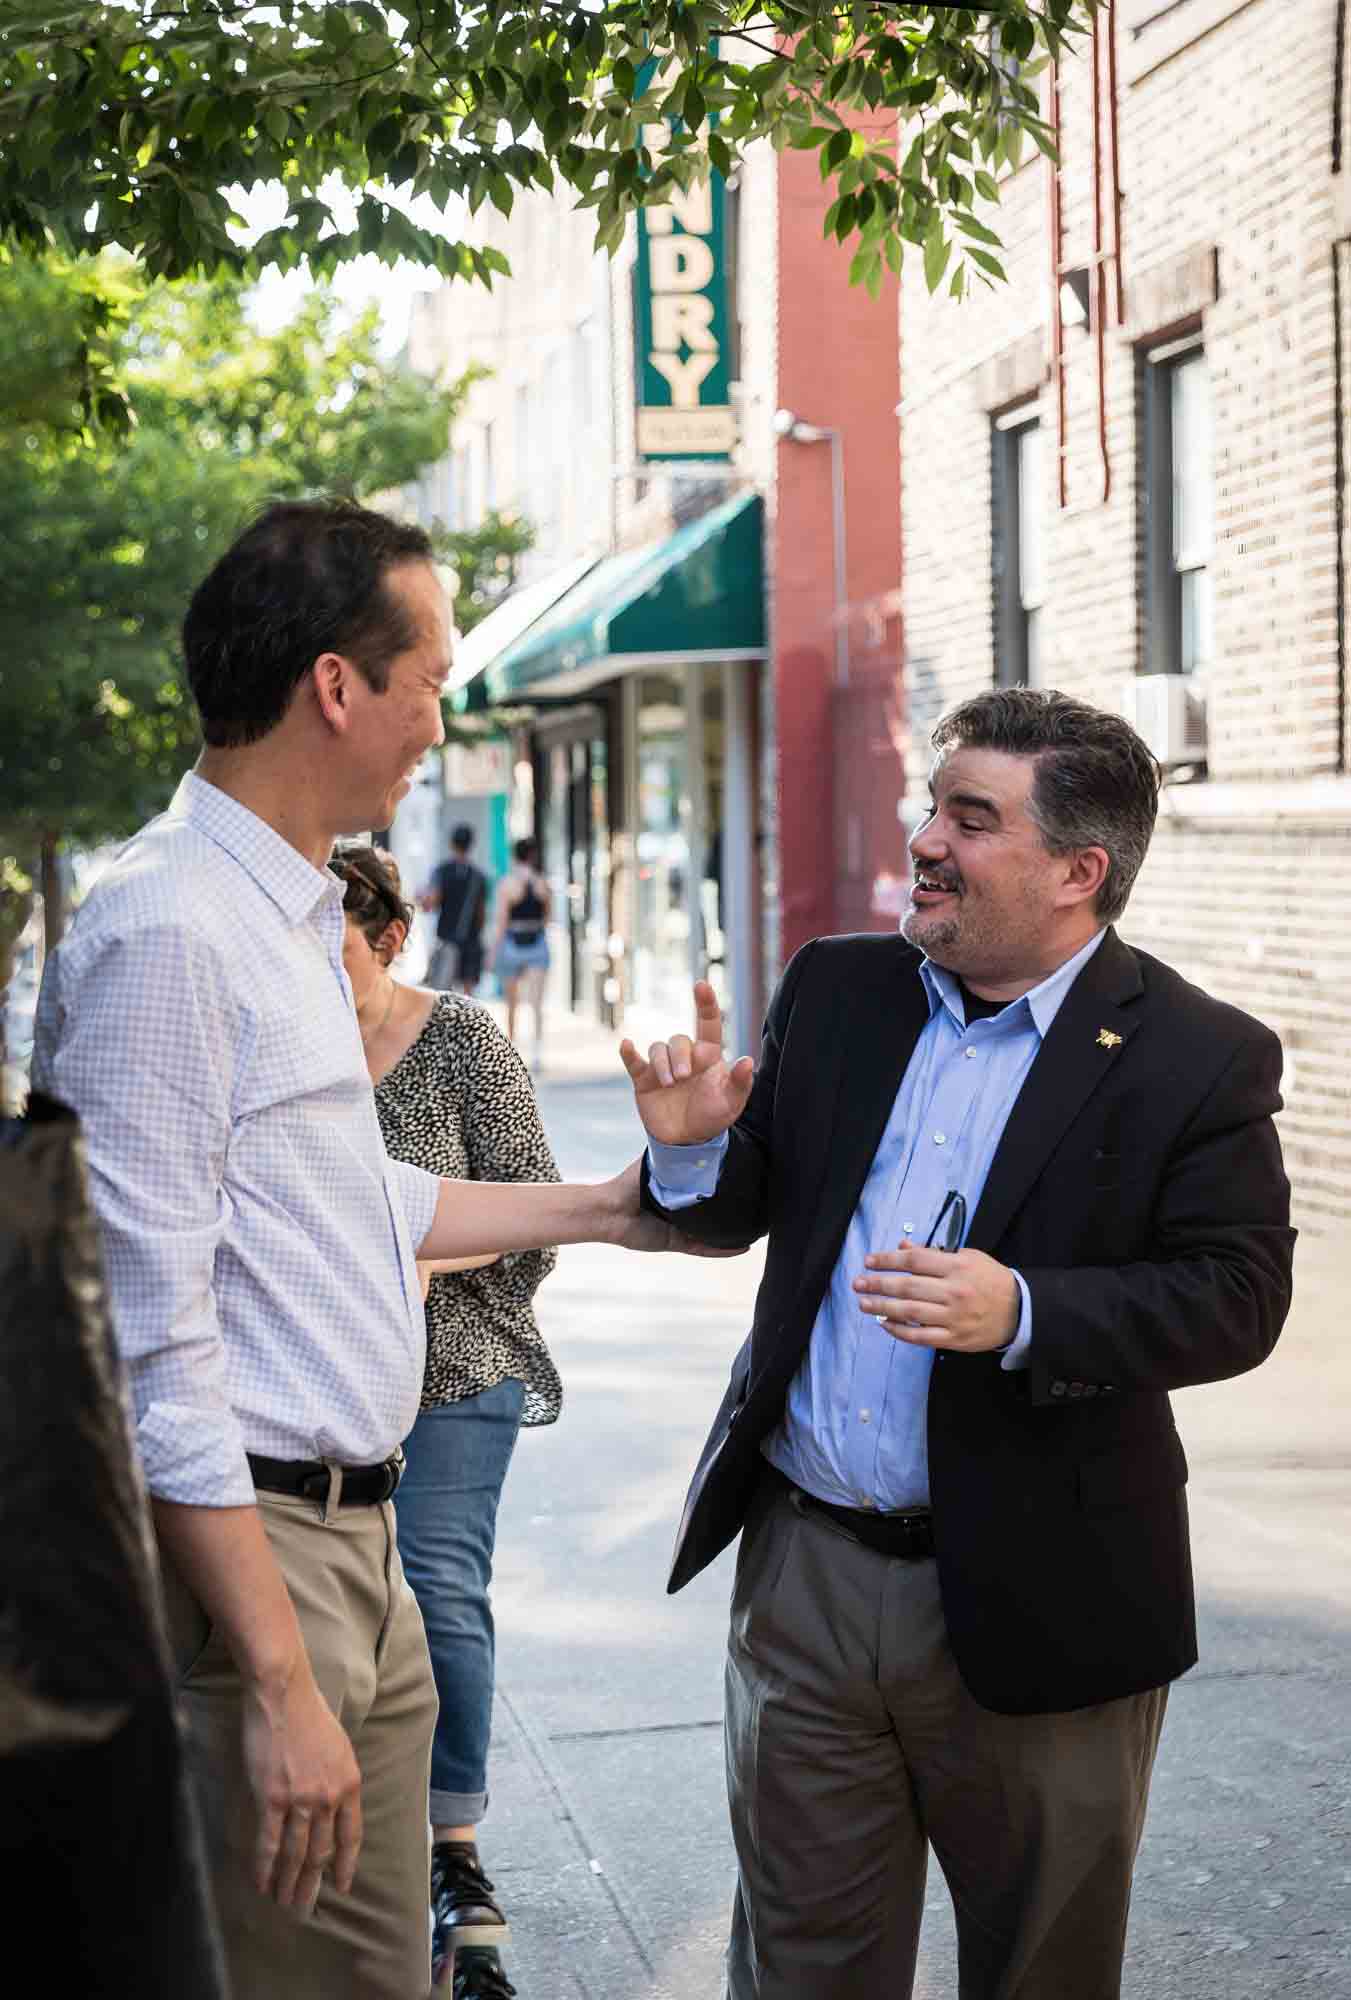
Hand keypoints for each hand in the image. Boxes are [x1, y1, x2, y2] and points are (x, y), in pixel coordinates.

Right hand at [242, 1660, 362, 1911]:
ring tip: (283, 1904)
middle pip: (321, 1852)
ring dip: (288, 1884)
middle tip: (304, 1909)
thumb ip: (338, 1780)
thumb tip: (333, 1806)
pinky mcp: (272, 1798)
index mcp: (350, 1784)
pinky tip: (261, 1884)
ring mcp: (301, 1800)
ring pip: (296, 1854)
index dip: (345, 1865)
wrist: (284, 1695)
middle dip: (312, 1884)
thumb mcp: (339, 1747)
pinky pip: (269, 1843)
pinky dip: (264, 1867)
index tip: (341, 1887)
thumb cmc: (309, 1714)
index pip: (350, 1836)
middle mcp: (329, 1797)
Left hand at [604, 1157, 748, 1257]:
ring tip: (759, 1228)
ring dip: (734, 1231)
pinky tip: (744, 1247)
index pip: (709, 1184)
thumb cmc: (631, 1183)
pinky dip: (724, 1249)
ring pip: (714, 1230)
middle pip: (714, 1209)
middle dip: (735, 1207)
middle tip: (762, 1203)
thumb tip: (703, 1133)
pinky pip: (705, 1247)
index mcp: (680, 1187)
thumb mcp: (660, 1163)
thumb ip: (680, 1155)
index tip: (750, 1175)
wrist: (612, 1210)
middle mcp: (684, 1207)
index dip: (727, 1181)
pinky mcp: (679, 1243)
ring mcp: (682, 1226)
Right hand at [620, 979, 754, 1146]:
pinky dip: (628, 1052)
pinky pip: (634, 1061)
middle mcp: (685, 1057)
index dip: (706, 1003)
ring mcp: (663, 1067)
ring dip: (663, 1063)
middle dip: (679, 1057)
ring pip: (658, 1049)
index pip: (708, 1023)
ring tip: (670, 1084)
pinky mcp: (644, 1080)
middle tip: (683, 1079)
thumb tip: (748, 1060)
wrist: (687, 1141)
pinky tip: (626, 1045)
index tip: (701, 984)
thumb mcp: (732, 1103)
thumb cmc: (713, 1116)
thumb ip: (740, 1082)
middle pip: (679, 1040)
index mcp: (708, 1056)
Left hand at [853, 1244, 1019, 1351]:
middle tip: (858, 1283)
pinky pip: (920, 1336)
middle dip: (878, 1284)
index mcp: (957, 1266)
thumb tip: (903, 1247)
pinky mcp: (954, 1338)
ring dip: (882, 1307)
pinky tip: (885, 1323)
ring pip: (910, 1312)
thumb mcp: (968, 1257)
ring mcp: (953, 1317)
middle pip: (907, 1286)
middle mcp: (953, 1291)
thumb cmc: (991, 1280)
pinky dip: (900, 1331)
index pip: (914, 1260)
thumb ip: (934, 1254)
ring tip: (864, 1303)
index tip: (869, 1261)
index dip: (888, 1260)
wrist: (1019, 1310)